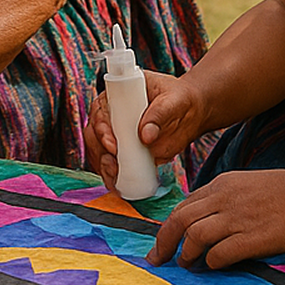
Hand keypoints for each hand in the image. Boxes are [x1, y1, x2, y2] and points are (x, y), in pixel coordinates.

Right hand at [89, 70, 203, 186]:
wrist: (190, 113)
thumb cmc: (178, 100)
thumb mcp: (172, 101)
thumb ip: (159, 115)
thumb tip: (145, 136)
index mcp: (116, 97)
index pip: (100, 113)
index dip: (102, 129)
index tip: (113, 145)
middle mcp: (111, 117)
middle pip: (94, 136)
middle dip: (100, 153)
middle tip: (113, 166)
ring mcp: (116, 137)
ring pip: (99, 154)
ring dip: (104, 168)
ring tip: (116, 178)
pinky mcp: (125, 153)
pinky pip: (112, 166)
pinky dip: (112, 177)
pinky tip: (118, 186)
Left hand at [148, 169, 284, 268]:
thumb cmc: (280, 195)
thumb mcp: (243, 185)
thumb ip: (219, 199)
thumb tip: (196, 221)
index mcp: (220, 185)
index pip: (183, 206)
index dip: (167, 227)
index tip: (161, 243)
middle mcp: (224, 199)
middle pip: (179, 220)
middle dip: (164, 243)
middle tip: (158, 259)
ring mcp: (237, 218)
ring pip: (194, 236)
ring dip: (186, 254)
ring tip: (187, 264)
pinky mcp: (252, 238)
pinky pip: (219, 253)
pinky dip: (211, 263)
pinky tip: (212, 266)